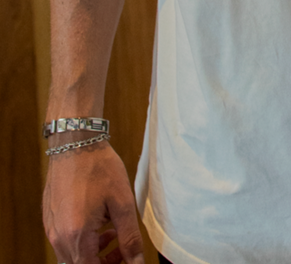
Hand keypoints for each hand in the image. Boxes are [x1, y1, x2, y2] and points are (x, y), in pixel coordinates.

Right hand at [44, 143, 144, 263]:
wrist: (75, 141)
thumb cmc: (98, 167)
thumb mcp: (122, 202)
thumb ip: (130, 237)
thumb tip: (137, 261)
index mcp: (77, 235)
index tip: (125, 258)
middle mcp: (59, 237)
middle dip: (103, 262)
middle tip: (122, 250)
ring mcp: (52, 228)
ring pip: (71, 256)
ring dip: (92, 253)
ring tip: (111, 232)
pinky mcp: (50, 220)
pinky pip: (64, 242)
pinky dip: (81, 242)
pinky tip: (96, 223)